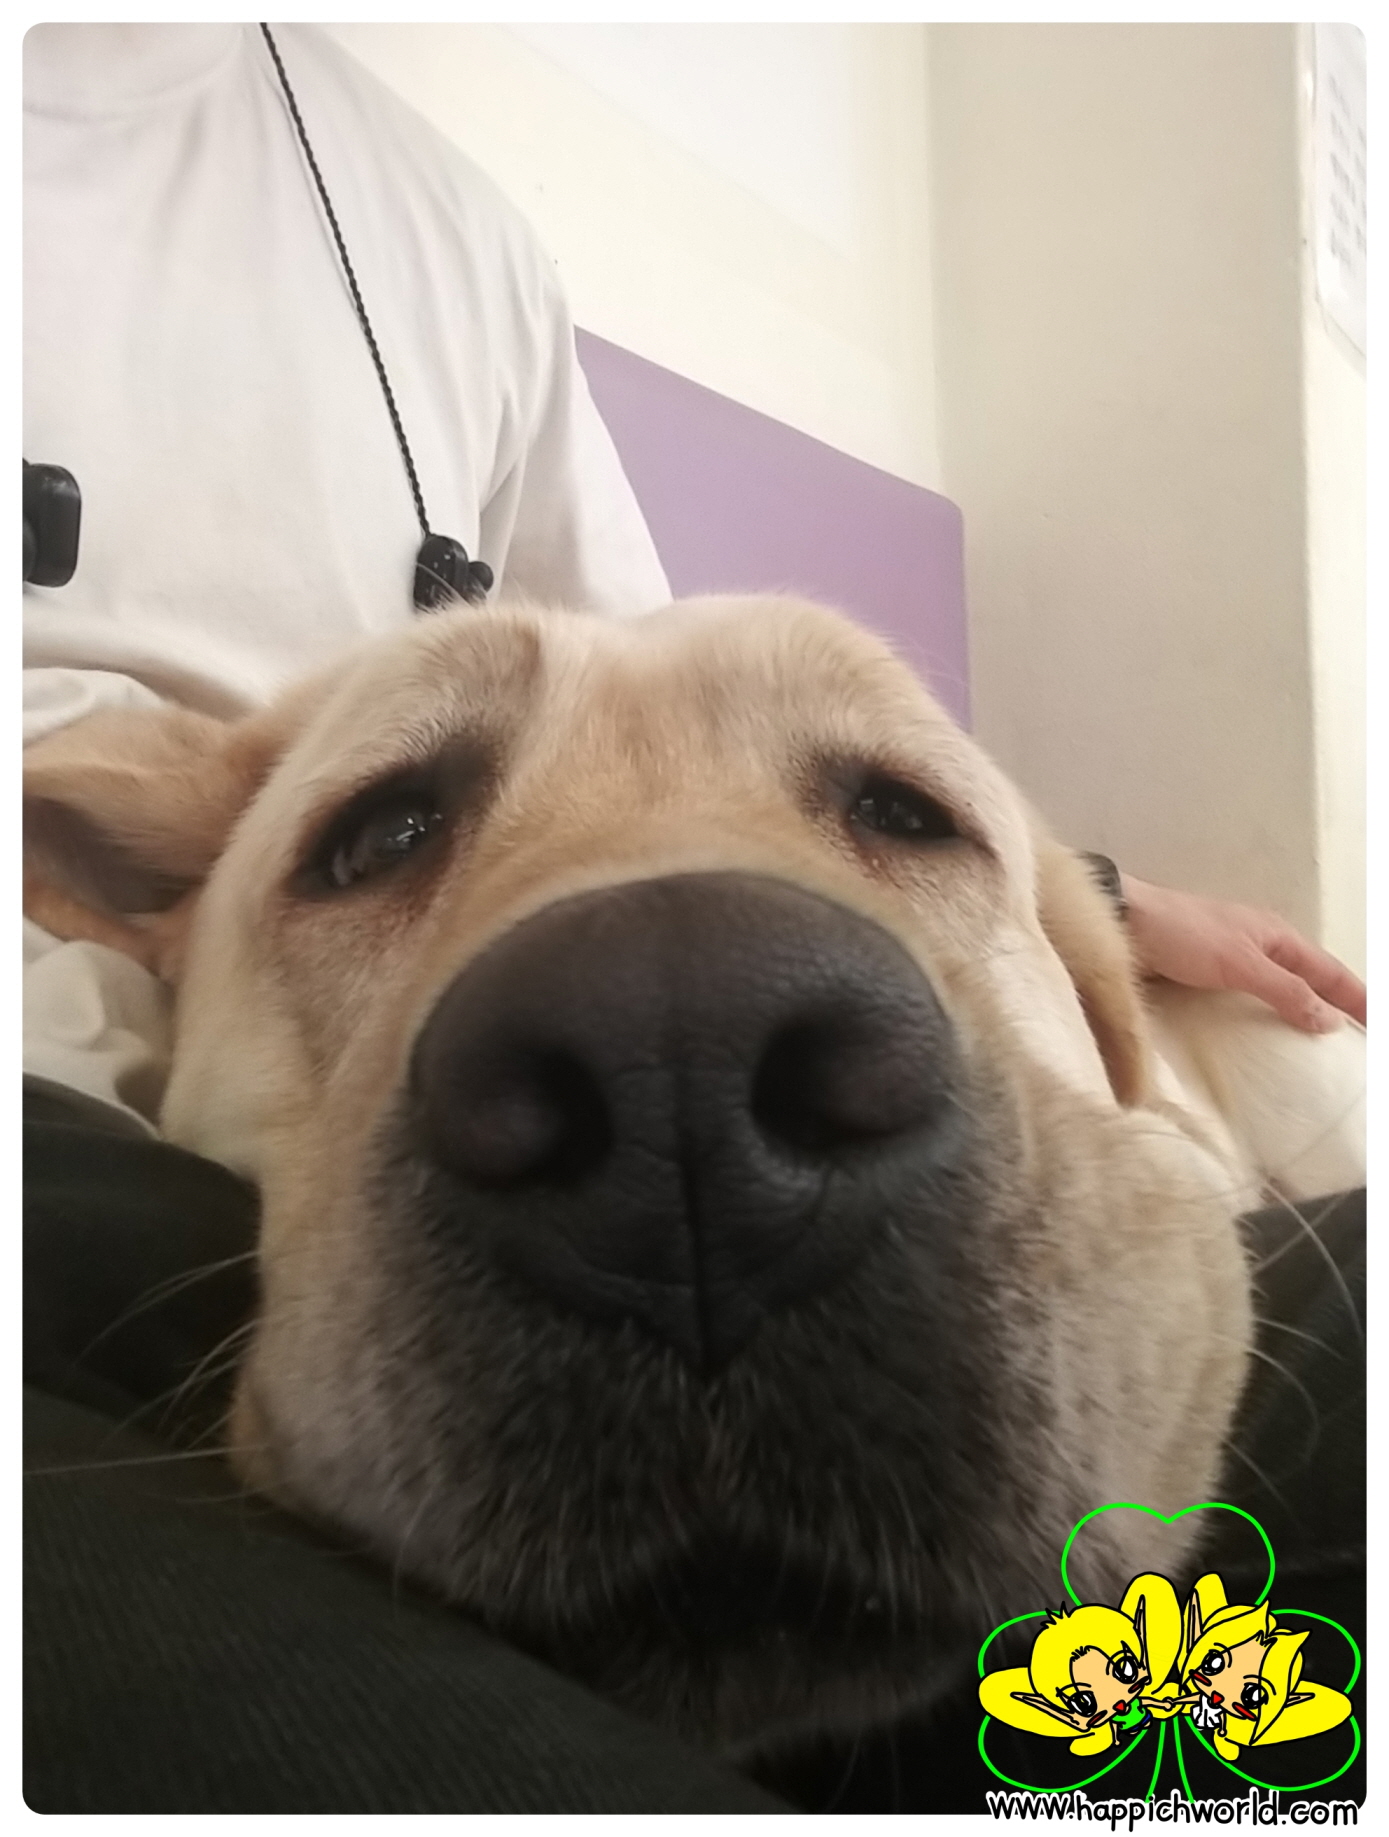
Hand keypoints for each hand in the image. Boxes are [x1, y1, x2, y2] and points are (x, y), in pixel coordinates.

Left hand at [1120, 876, 1365, 1033]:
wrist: (1123, 922)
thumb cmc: (1182, 935)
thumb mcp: (1240, 963)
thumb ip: (1284, 990)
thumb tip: (1328, 1019)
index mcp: (1277, 936)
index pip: (1330, 972)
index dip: (1357, 999)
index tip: (1375, 1026)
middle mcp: (1261, 944)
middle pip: (1310, 979)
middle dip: (1334, 1005)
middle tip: (1354, 1038)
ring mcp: (1233, 958)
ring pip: (1280, 988)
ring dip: (1300, 1011)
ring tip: (1315, 1044)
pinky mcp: (1205, 973)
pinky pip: (1248, 998)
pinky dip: (1264, 1015)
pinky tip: (1261, 1035)